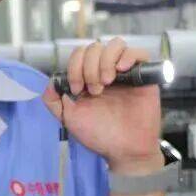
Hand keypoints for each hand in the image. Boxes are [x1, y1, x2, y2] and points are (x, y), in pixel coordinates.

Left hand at [42, 37, 164, 175]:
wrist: (124, 150)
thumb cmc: (99, 135)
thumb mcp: (68, 118)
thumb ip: (53, 101)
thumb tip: (51, 81)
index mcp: (88, 78)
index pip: (79, 54)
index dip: (75, 66)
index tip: (77, 89)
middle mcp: (106, 71)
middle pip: (95, 47)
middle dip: (89, 67)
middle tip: (95, 90)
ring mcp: (125, 73)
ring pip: (115, 44)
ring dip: (106, 61)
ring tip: (108, 82)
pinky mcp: (144, 76)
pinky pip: (139, 53)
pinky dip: (128, 56)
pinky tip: (122, 70)